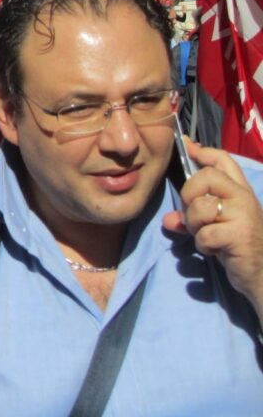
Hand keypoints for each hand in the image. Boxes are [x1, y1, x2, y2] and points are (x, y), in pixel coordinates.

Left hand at [162, 138, 262, 318]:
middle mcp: (244, 198)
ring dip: (195, 225)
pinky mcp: (241, 235)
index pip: (223, 160)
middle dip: (190, 195)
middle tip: (194, 215)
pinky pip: (205, 233)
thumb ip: (192, 218)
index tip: (188, 145)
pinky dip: (203, 244)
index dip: (203, 151)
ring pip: (201, 207)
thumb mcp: (214, 227)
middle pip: (206, 176)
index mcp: (239, 191)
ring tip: (206, 236)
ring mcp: (244, 215)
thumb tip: (168, 220)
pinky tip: (214, 250)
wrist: (261, 275)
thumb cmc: (236, 247)